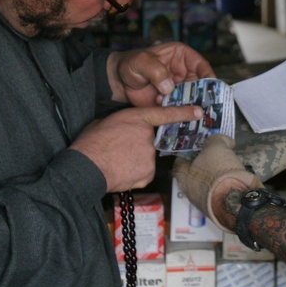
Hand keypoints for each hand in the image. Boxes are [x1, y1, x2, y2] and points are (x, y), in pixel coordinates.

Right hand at [71, 103, 201, 192]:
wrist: (85, 167)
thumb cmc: (91, 142)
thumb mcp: (106, 121)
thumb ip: (125, 123)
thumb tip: (128, 129)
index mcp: (139, 119)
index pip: (167, 114)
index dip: (185, 113)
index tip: (199, 112)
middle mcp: (148, 137)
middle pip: (151, 140)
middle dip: (139, 144)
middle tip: (120, 148)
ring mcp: (150, 156)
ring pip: (147, 157)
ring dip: (136, 159)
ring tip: (117, 160)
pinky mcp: (147, 174)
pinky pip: (144, 172)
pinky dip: (135, 172)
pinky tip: (120, 170)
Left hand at [108, 42, 214, 105]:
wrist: (118, 82)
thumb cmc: (130, 64)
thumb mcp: (141, 62)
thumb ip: (155, 70)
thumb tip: (169, 87)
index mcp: (181, 56)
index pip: (201, 65)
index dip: (209, 76)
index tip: (212, 88)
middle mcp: (184, 72)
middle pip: (201, 84)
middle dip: (204, 95)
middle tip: (206, 106)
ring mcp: (179, 88)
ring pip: (193, 98)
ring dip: (193, 106)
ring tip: (194, 115)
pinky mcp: (172, 101)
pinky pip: (182, 108)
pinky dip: (183, 114)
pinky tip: (182, 120)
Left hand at [171, 134, 262, 231]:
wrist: (235, 200)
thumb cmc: (218, 171)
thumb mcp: (217, 147)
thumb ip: (217, 139)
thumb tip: (224, 141)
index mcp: (183, 176)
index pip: (179, 160)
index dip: (189, 151)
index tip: (199, 145)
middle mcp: (189, 191)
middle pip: (193, 172)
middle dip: (204, 163)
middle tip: (216, 153)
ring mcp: (203, 202)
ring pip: (206, 183)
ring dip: (214, 174)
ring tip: (228, 165)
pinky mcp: (216, 209)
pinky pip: (217, 192)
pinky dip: (223, 185)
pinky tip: (233, 179)